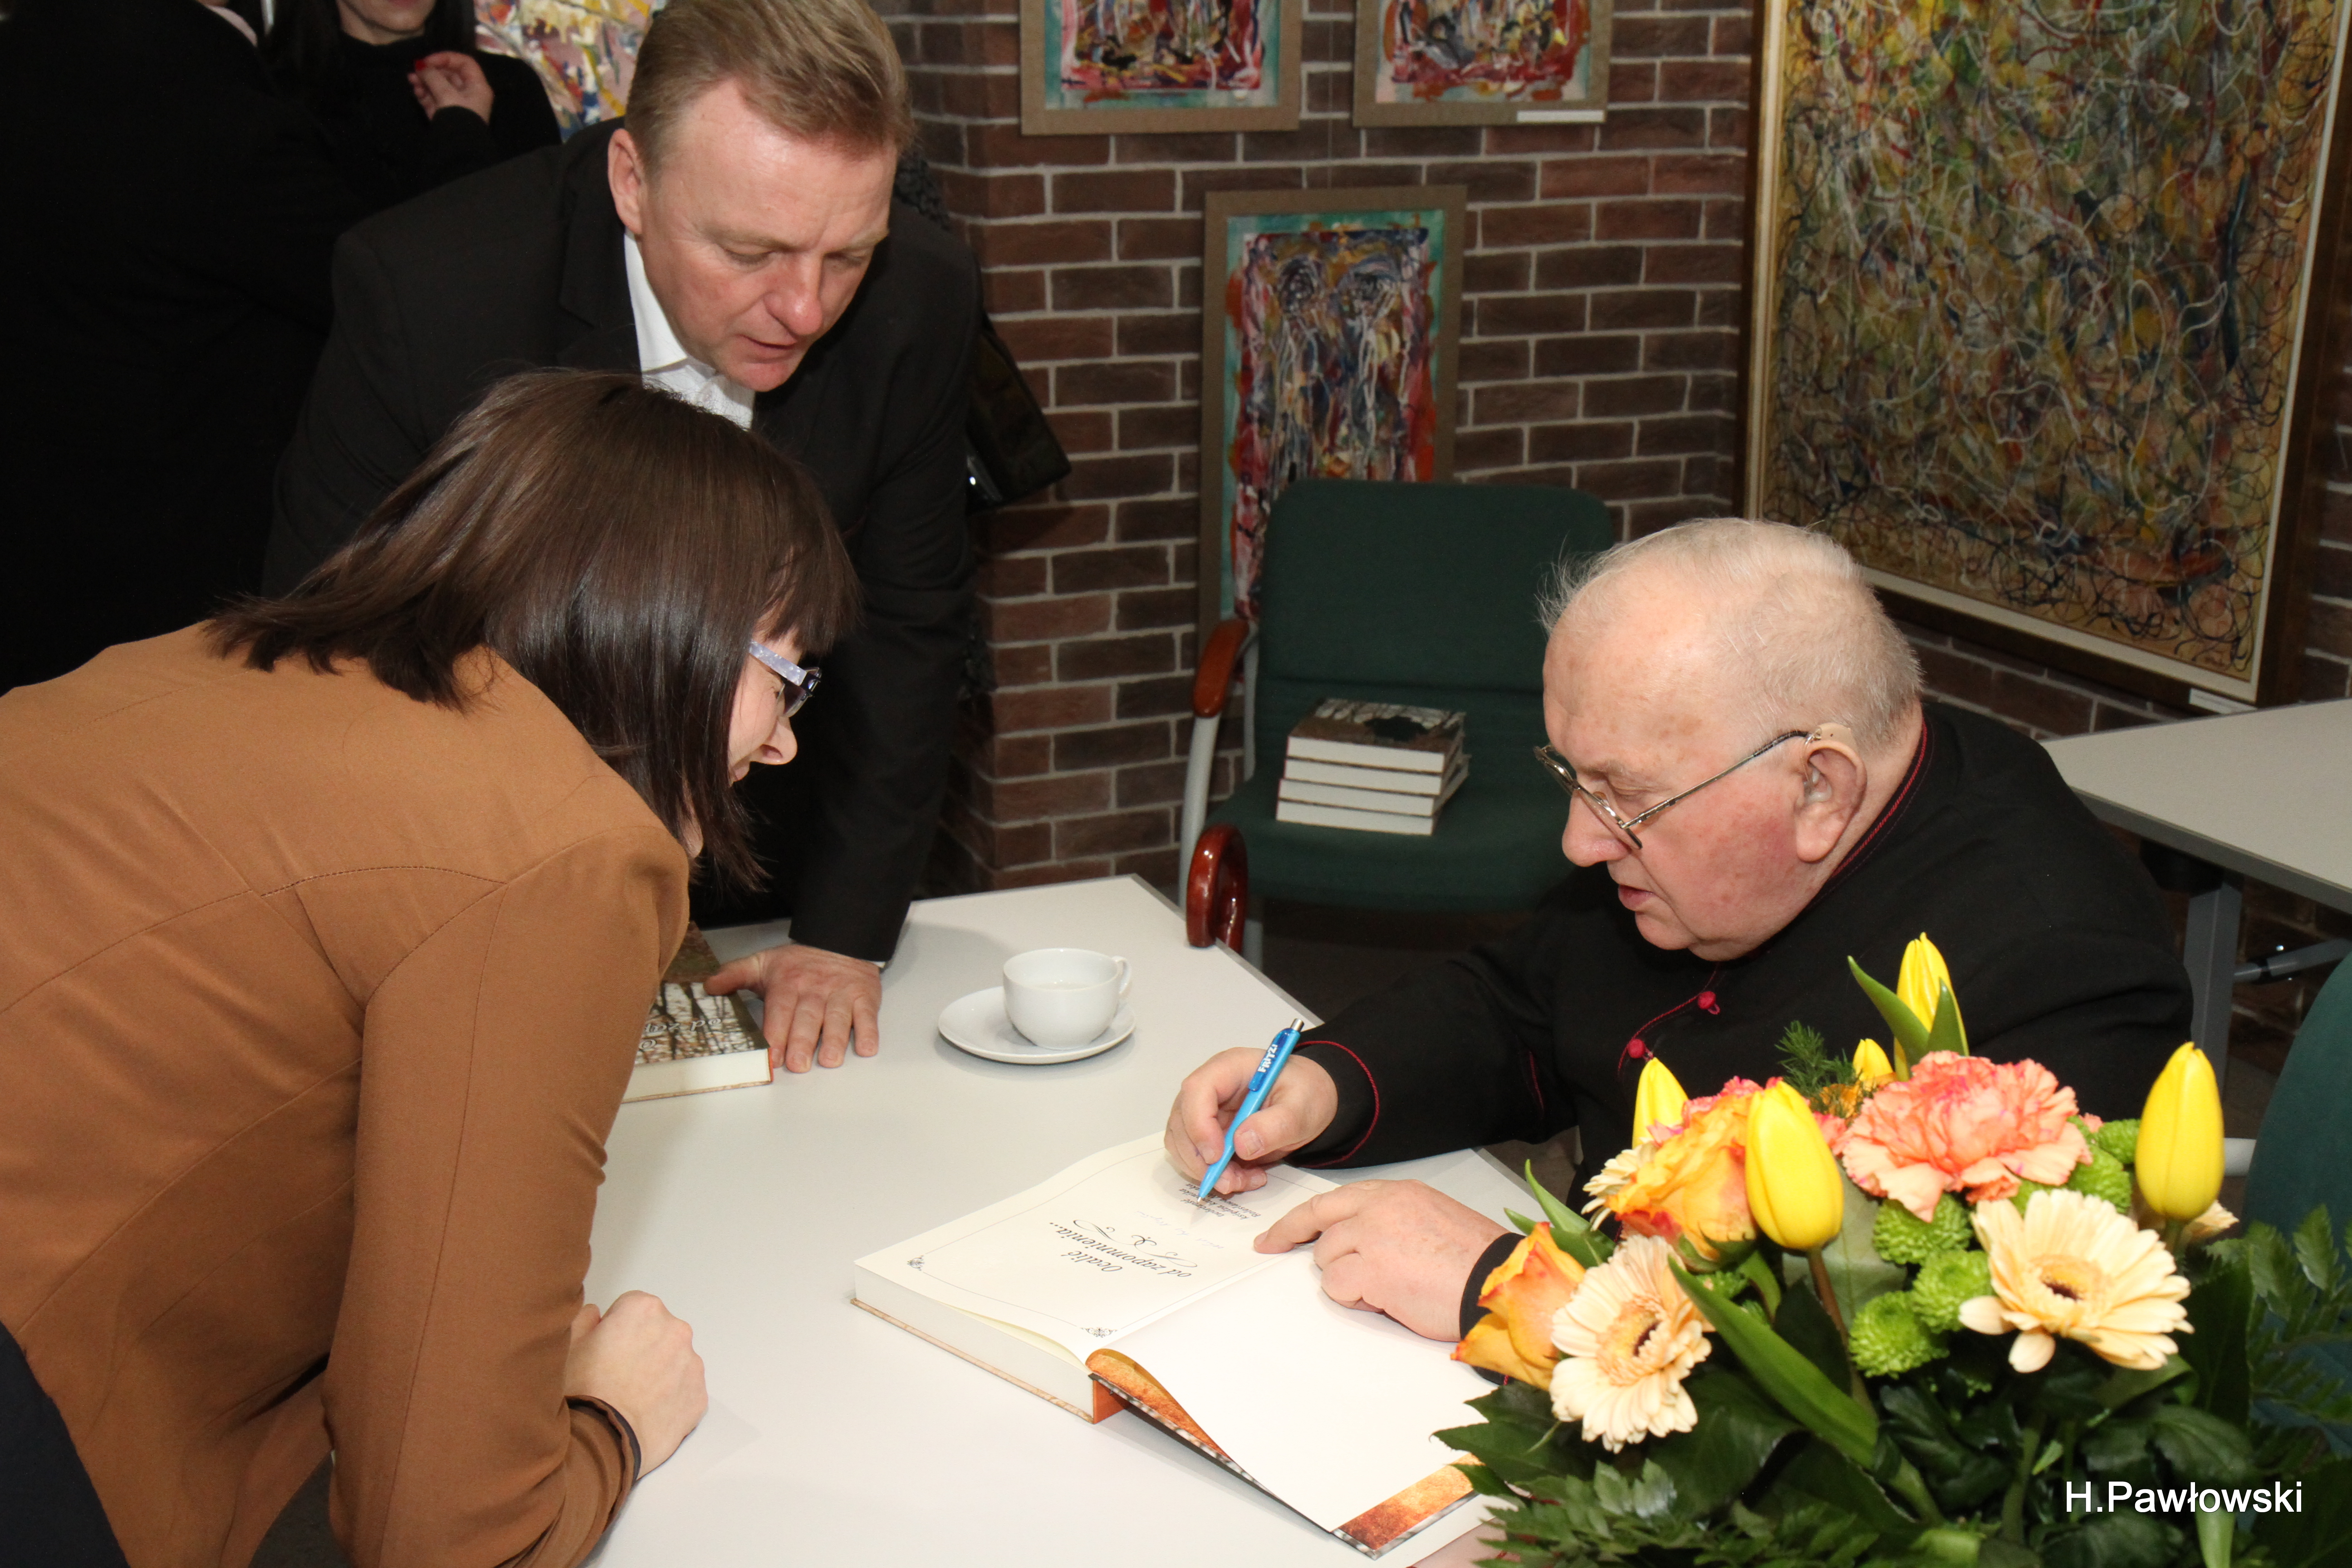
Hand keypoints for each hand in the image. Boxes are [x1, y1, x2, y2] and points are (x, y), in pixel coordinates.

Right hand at [409, 51, 492, 119]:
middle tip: (415, 71)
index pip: (464, 63)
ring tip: (411, 80)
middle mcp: (469, 95)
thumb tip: (421, 65)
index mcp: (477, 87)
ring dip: (425, 82)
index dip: (446, 58)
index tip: (429, 61)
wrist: (458, 150)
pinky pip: (434, 100)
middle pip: (449, 75)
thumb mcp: (447, 94)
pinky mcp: (444, 115)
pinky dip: (425, 94)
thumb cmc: (458, 118)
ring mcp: (456, 106)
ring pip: (439, 87)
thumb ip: (432, 77)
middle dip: (431, 71)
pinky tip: (416, 90)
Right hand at [563, 1291, 706, 1474]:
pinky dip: (670, 1399)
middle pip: (658, 1332)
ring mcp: (691, 1364)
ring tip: (630, 1398)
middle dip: (642, 1348)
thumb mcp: (568, 1345)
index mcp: (643, 1309)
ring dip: (658, 1373)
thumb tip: (596, 1315)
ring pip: (674, 1361)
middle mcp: (675, 1330)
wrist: (600, 1442)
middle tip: (617, 1376)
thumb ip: (585, 1319)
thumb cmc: (582, 1393)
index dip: (615, 1330)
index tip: (605, 1350)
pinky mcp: (699, 1396)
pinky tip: (646, 1412)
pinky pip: (684, 1390)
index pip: (632, 1308)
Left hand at [706, 942, 881, 1071]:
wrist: (840, 940)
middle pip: (808, 1017)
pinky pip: (867, 1015)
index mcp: (788, 982)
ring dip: (835, 1040)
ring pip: (837, 1018)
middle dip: (802, 1042)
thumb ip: (735, 974)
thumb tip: (708, 987)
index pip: (780, 1010)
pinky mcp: (864, 997)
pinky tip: (866, 1048)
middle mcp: (814, 989)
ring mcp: (841, 994)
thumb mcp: (763, 962)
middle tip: (797, 1065)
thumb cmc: (799, 962)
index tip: (771, 1056)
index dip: (776, 1033)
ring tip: (829, 1060)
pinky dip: (868, 1032)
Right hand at [1164, 1047, 1337, 1194]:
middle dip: (1201, 1158)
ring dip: (1207, 1170)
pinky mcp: (1208, 1130)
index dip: (1199, 1124)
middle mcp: (1211, 1086)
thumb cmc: (1306, 1092)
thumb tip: (1242, 1145)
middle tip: (1231, 1181)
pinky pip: (1196, 1156)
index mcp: (1231, 1067)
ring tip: (1243, 1180)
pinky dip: (1214, 1173)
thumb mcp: (1302, 1107)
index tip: (1217, 1156)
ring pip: (1183, 1143)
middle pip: (1182, 1120)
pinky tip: (1242, 1177)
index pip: (1197, 1089)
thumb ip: (1276, 1124)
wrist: (1309, 1099)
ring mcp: (1205, 1109)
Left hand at [1254, 1181, 1509, 1341]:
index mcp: (1396, 1193)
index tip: (1278, 1231)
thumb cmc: (1474, 1262)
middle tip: (1272, 1247)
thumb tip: (1358, 1240)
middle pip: (1319, 1222)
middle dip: (1291, 1236)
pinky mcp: (1370, 1270)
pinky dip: (1355, 1298)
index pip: (1334, 1199)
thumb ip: (1390, 1221)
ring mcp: (1372, 1235)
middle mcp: (1380, 1207)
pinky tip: (1388, 1299)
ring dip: (1347, 1278)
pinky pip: (1337, 1286)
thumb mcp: (1431, 1220)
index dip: (1302, 1217)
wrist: (1500, 1284)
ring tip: (1390, 1287)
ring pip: (1327, 1259)